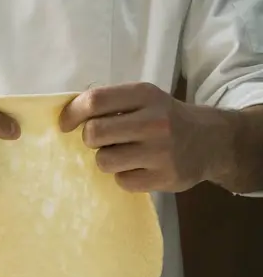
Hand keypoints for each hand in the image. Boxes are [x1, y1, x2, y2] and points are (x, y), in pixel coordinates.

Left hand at [60, 83, 235, 192]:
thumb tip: (69, 115)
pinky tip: (139, 169)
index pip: (95, 101)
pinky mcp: (164, 178)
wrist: (211, 142)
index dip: (72, 114)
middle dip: (90, 140)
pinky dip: (124, 177)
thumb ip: (113, 104)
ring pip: (104, 161)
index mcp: (145, 95)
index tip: (65, 125)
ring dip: (106, 160)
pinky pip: (122, 181)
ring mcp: (160, 152)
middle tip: (100, 142)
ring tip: (123, 155)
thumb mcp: (146, 100)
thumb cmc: (167, 119)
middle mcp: (154, 122)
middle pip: (94, 133)